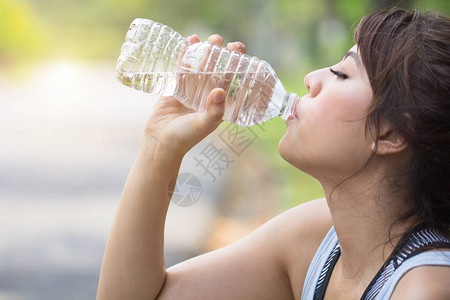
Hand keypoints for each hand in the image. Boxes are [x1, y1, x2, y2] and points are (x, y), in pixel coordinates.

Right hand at [142, 34, 246, 157]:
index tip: (240, 53)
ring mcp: (192, 89)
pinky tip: (190, 41)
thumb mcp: (203, 125)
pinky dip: (187, 53)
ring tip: (211, 39)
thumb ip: (213, 111)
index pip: (232, 81)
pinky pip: (183, 66)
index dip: (238, 66)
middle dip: (222, 54)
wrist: (160, 141)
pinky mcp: (176, 86)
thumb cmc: (185, 137)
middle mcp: (207, 94)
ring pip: (201, 65)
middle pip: (218, 69)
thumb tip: (220, 91)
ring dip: (206, 50)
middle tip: (223, 42)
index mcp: (219, 103)